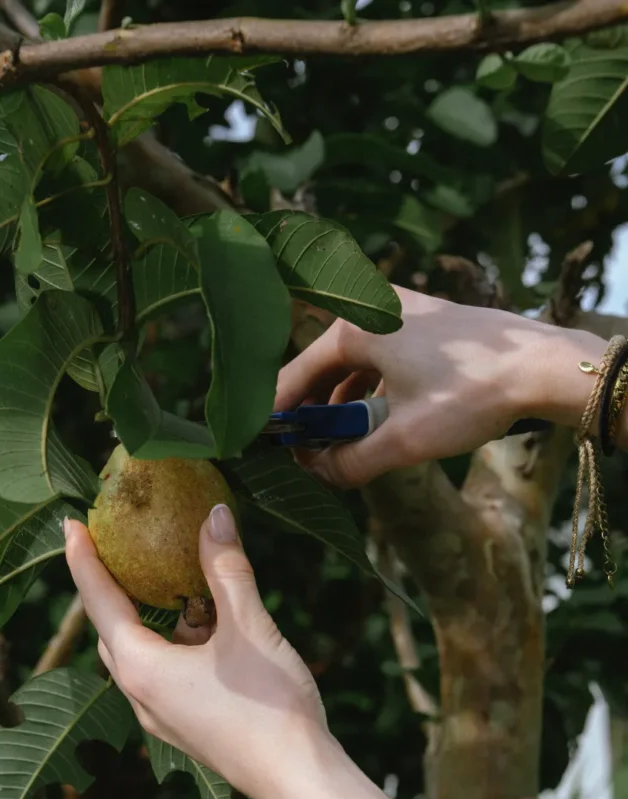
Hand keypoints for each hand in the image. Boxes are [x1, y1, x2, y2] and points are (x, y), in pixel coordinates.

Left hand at [64, 505, 328, 798]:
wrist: (297, 779)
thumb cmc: (268, 707)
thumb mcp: (248, 627)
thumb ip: (226, 569)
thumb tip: (215, 515)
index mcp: (140, 668)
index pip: (98, 601)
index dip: (83, 558)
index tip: (70, 522)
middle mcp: (141, 694)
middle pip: (112, 629)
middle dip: (112, 587)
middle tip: (115, 547)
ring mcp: (162, 715)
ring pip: (143, 653)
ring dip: (152, 616)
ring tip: (175, 580)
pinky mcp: (187, 726)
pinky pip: (167, 672)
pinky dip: (176, 642)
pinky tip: (211, 626)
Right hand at [276, 288, 606, 487]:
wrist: (544, 366)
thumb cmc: (472, 395)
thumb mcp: (405, 440)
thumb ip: (352, 462)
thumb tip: (319, 475)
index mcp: (355, 328)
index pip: (295, 376)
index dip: (280, 416)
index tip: (267, 446)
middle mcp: (372, 309)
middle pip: (322, 366)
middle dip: (311, 410)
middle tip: (302, 449)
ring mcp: (403, 310)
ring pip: (353, 362)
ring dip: (341, 402)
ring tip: (336, 442)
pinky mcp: (428, 322)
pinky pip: (381, 356)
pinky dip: (370, 388)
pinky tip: (375, 418)